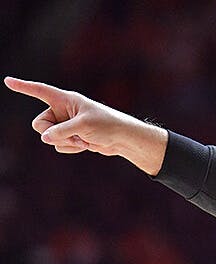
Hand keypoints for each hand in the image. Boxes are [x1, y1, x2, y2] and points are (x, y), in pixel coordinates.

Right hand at [4, 76, 167, 174]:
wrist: (122, 139)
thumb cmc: (107, 125)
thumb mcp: (83, 126)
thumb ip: (61, 131)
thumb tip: (45, 139)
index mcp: (65, 99)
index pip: (40, 91)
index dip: (23, 87)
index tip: (7, 81)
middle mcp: (62, 111)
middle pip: (39, 124)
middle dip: (53, 133)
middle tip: (74, 135)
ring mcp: (65, 125)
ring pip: (49, 138)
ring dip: (65, 143)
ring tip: (84, 140)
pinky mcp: (70, 137)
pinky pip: (58, 146)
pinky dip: (70, 148)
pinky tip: (85, 145)